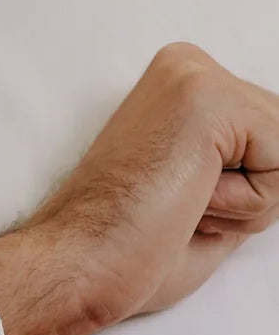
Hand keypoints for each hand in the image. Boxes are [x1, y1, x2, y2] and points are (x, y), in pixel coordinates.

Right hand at [0, 43, 278, 334]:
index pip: (267, 138)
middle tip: (175, 212)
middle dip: (248, 196)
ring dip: (244, 204)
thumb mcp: (210, 201)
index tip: (171, 207)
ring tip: (177, 209)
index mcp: (180, 83)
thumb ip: (252, 171)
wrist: (75, 269)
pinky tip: (185, 205)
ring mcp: (195, 76)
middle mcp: (186, 65)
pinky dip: (244, 206)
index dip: (238, 194)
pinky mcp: (208, 100)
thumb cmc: (125, 253)